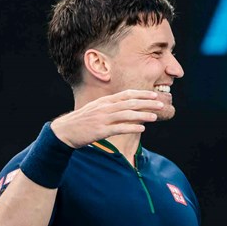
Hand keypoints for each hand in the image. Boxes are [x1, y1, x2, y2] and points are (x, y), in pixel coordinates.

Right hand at [50, 90, 164, 147]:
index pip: (126, 94)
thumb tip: (128, 106)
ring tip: (155, 116)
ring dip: (142, 115)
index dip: (141, 94)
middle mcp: (105, 108)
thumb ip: (111, 106)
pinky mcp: (101, 131)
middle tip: (161, 103)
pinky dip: (132, 127)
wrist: (65, 131)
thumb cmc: (84, 121)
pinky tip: (142, 128)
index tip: (154, 94)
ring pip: (126, 115)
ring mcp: (102, 119)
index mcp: (104, 101)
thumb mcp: (97, 109)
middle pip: (130, 103)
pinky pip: (119, 128)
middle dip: (147, 103)